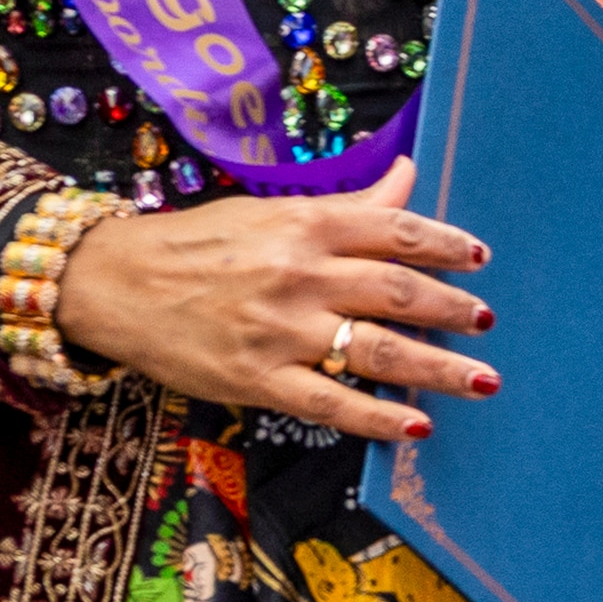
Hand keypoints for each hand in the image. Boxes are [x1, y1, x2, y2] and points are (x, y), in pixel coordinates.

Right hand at [49, 159, 490, 443]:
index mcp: (307, 224)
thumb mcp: (275, 211)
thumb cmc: (201, 243)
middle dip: (453, 308)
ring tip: (482, 379)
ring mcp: (280, 330)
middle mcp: (301, 274)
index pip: (396, 230)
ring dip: (437, 367)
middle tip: (487, 320)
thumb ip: (349, 206)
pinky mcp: (256, 379)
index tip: (481, 259)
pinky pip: (330, 403)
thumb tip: (408, 174)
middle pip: (397, 290)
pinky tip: (416, 427)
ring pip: (376, 349)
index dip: (446, 244)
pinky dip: (377, 418)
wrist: (115, 284)